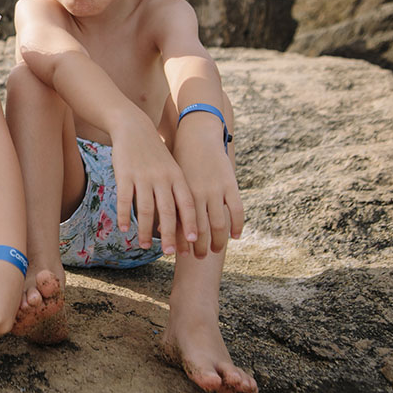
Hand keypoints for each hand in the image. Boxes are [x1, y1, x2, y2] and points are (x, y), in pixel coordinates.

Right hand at [110, 121, 197, 255]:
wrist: (134, 127)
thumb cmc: (155, 153)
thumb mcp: (171, 168)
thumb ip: (176, 191)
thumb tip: (181, 220)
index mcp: (176, 176)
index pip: (186, 204)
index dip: (190, 223)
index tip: (193, 242)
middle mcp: (161, 178)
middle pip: (167, 211)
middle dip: (169, 234)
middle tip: (170, 253)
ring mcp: (142, 176)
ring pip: (144, 209)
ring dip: (144, 230)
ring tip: (144, 246)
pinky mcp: (124, 175)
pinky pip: (124, 199)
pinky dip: (123, 215)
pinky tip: (124, 229)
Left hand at [172, 123, 243, 256]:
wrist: (195, 134)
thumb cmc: (176, 160)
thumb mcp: (165, 178)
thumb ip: (163, 200)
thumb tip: (156, 226)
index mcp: (176, 192)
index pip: (177, 223)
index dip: (179, 240)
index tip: (178, 254)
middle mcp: (195, 193)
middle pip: (197, 228)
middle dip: (197, 246)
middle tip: (196, 258)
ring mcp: (214, 189)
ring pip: (217, 224)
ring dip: (216, 241)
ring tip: (213, 251)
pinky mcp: (230, 183)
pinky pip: (237, 210)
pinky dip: (237, 225)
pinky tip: (234, 237)